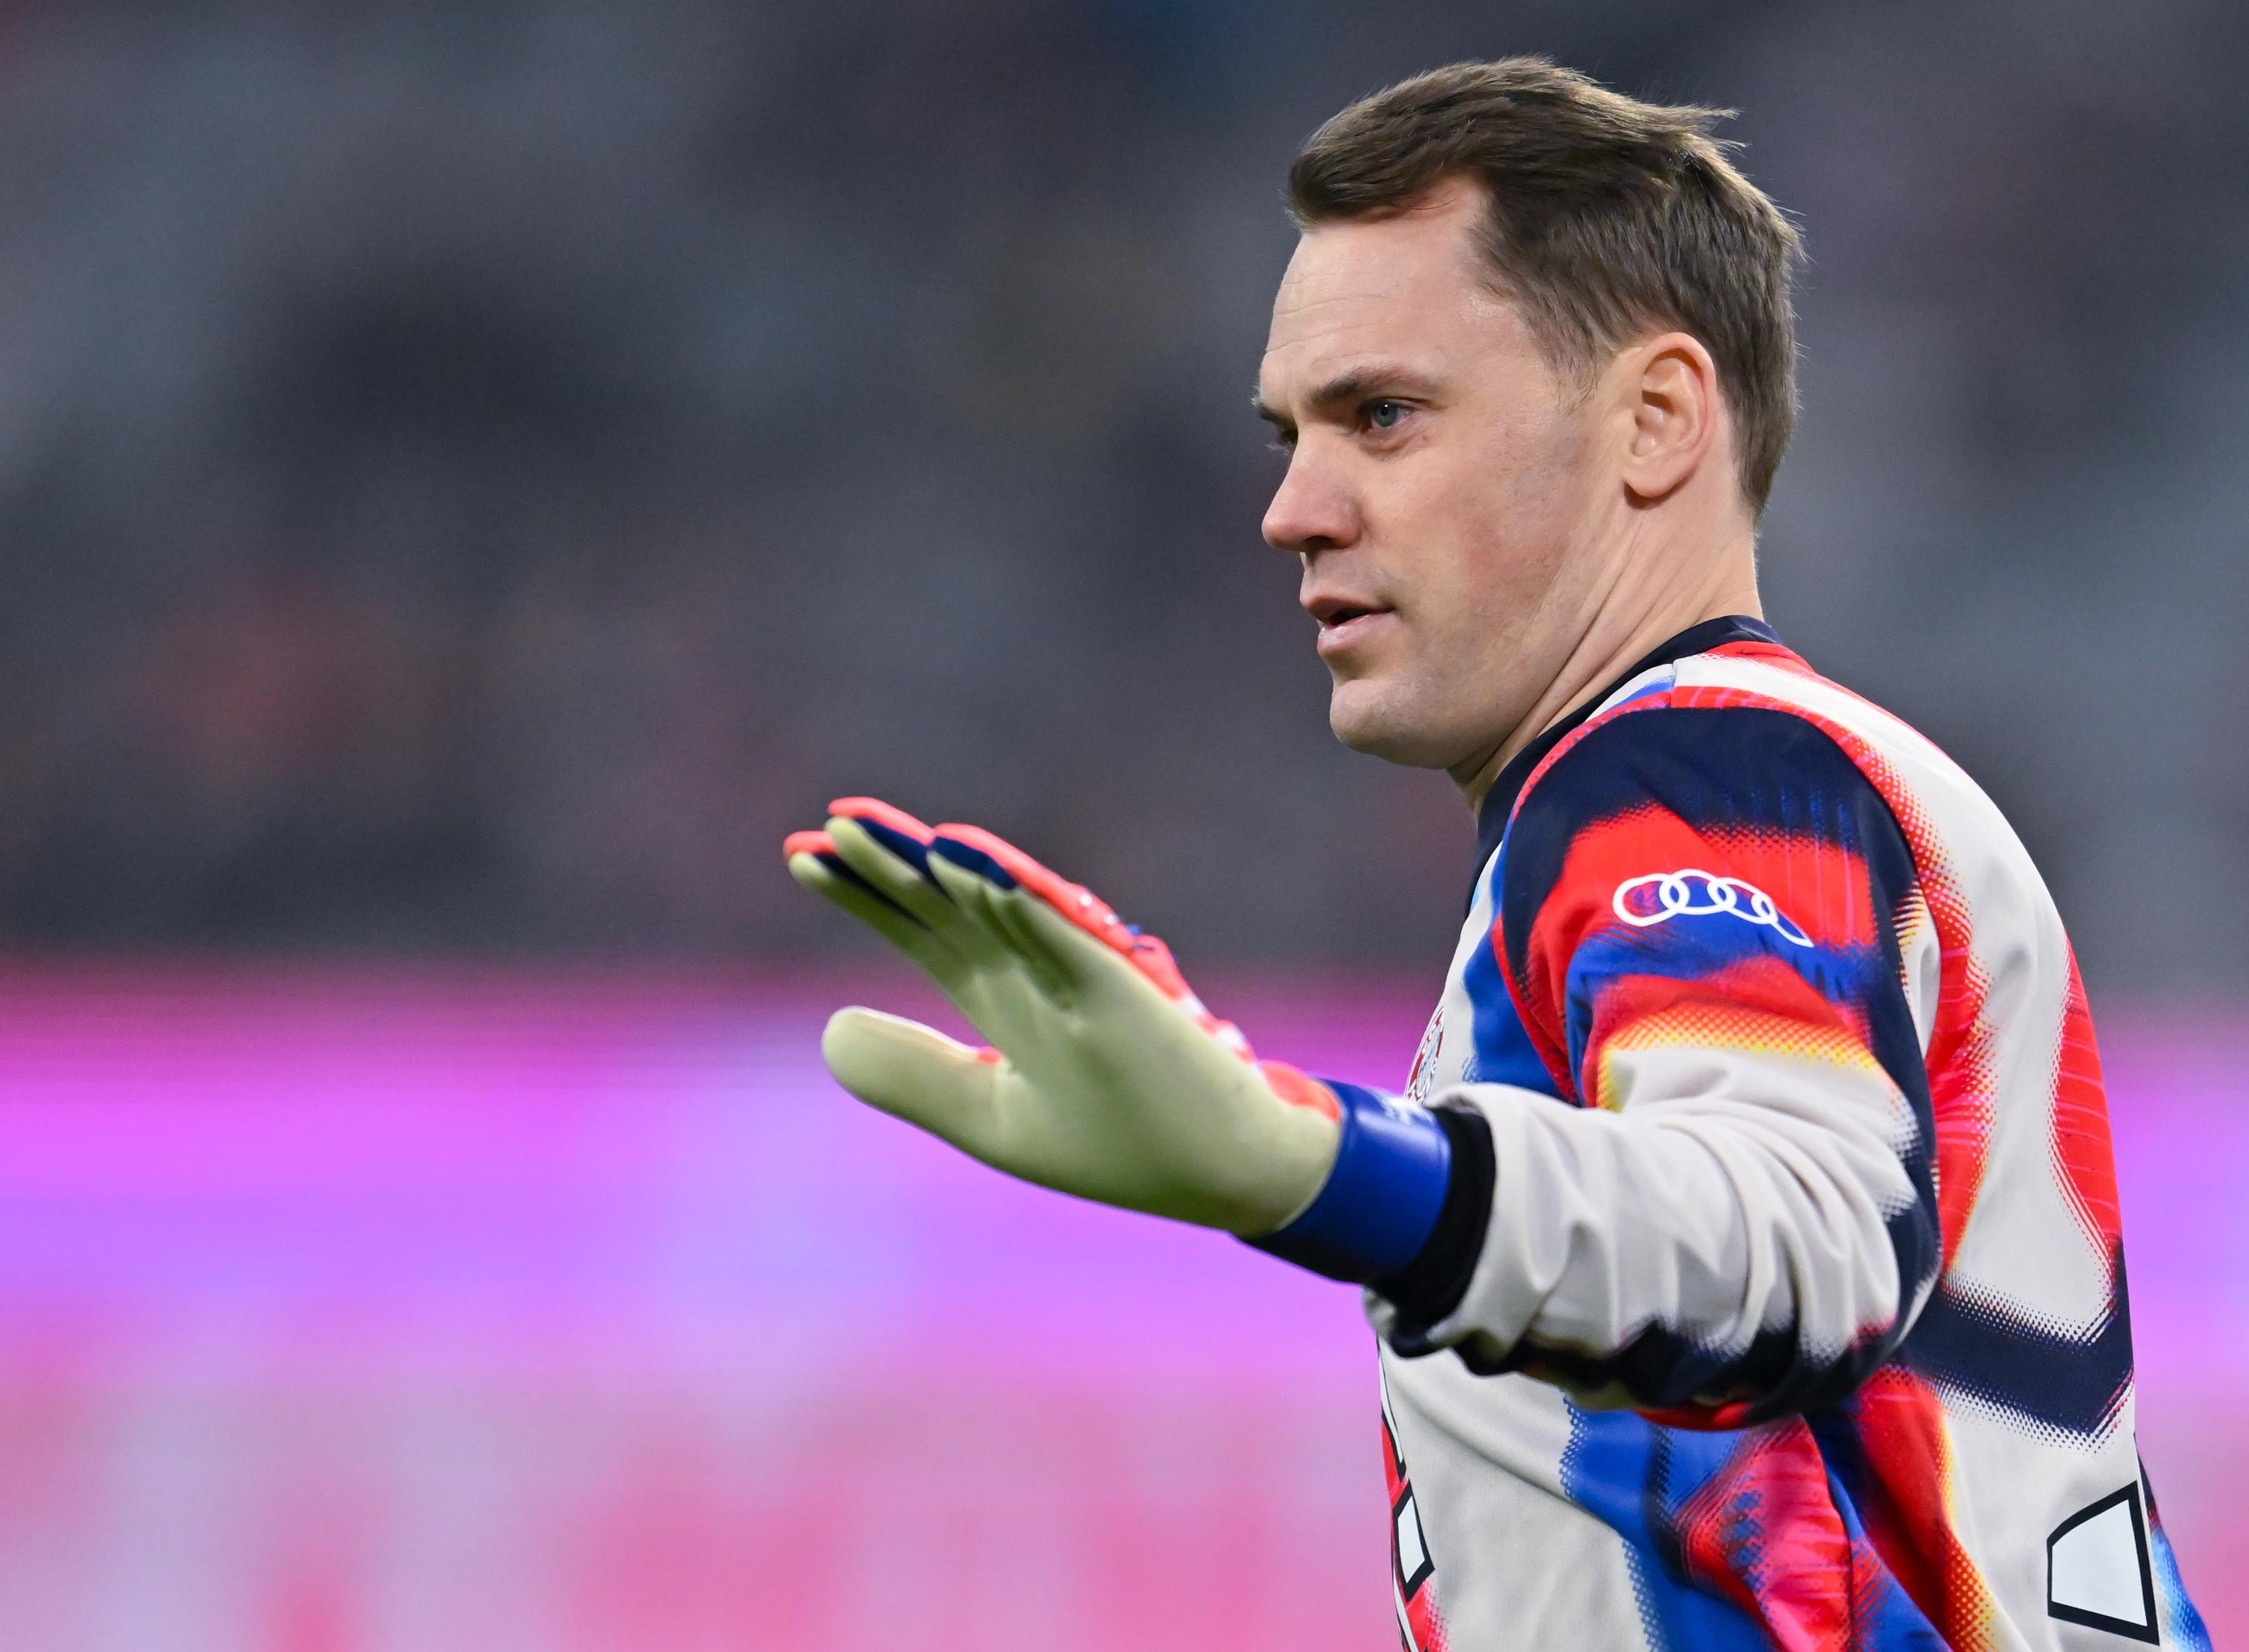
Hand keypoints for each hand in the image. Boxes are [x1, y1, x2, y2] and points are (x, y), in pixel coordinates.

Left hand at [784, 798, 1341, 1234]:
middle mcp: (1040, 973)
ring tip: (888, 831)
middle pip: (952, 902)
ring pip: (1003, 905)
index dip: (863, 891)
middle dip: (890, 861)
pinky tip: (972, 864)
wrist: (1231, 1170)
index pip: (921, 927)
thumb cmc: (1121, 1138)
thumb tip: (826, 1027)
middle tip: (826, 820)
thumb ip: (913, 1074)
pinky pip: (1066, 939)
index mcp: (1005, 999)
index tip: (798, 855)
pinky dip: (1020, 900)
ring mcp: (1085, 979)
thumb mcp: (991, 1116)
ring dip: (949, 864)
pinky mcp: (1126, 998)